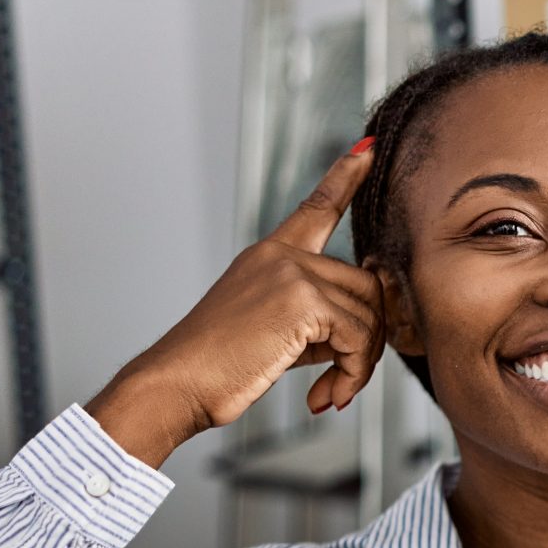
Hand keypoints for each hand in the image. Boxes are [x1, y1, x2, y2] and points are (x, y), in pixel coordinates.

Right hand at [88, 143, 382, 467]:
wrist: (179, 383)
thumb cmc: (219, 367)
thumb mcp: (274, 333)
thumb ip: (318, 321)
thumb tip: (365, 332)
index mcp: (270, 257)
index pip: (315, 209)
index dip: (344, 179)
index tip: (367, 150)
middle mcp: (282, 256)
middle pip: (366, 287)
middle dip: (366, 340)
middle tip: (344, 379)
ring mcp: (292, 273)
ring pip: (369, 315)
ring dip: (360, 363)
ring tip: (332, 391)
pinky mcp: (302, 300)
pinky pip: (358, 337)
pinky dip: (352, 374)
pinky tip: (326, 397)